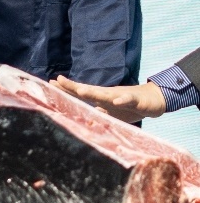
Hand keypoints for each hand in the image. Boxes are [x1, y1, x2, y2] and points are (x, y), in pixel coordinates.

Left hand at [50, 76, 166, 121]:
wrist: (152, 100)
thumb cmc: (127, 106)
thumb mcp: (109, 113)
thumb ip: (95, 114)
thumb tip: (79, 121)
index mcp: (100, 98)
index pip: (80, 93)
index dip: (66, 89)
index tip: (51, 82)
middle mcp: (107, 94)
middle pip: (88, 90)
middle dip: (73, 87)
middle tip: (58, 82)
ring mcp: (121, 96)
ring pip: (105, 94)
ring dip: (93, 92)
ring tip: (80, 90)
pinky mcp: (135, 100)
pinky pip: (128, 99)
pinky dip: (122, 100)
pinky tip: (115, 102)